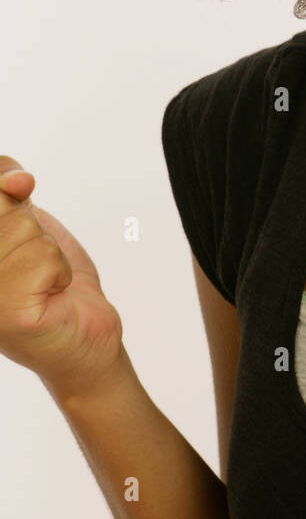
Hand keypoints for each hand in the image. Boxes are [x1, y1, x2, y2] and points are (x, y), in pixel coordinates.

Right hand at [0, 157, 122, 396]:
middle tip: (33, 262)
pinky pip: (44, 256)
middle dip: (30, 227)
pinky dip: (60, 270)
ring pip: (24, 228)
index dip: (5, 180)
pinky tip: (51, 295)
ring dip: (48, 251)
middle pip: (3, 206)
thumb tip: (17, 180)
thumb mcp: (28, 224)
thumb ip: (9, 191)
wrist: (84, 338)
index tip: (21, 189)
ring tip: (42, 280)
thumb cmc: (53, 282)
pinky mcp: (7, 313)